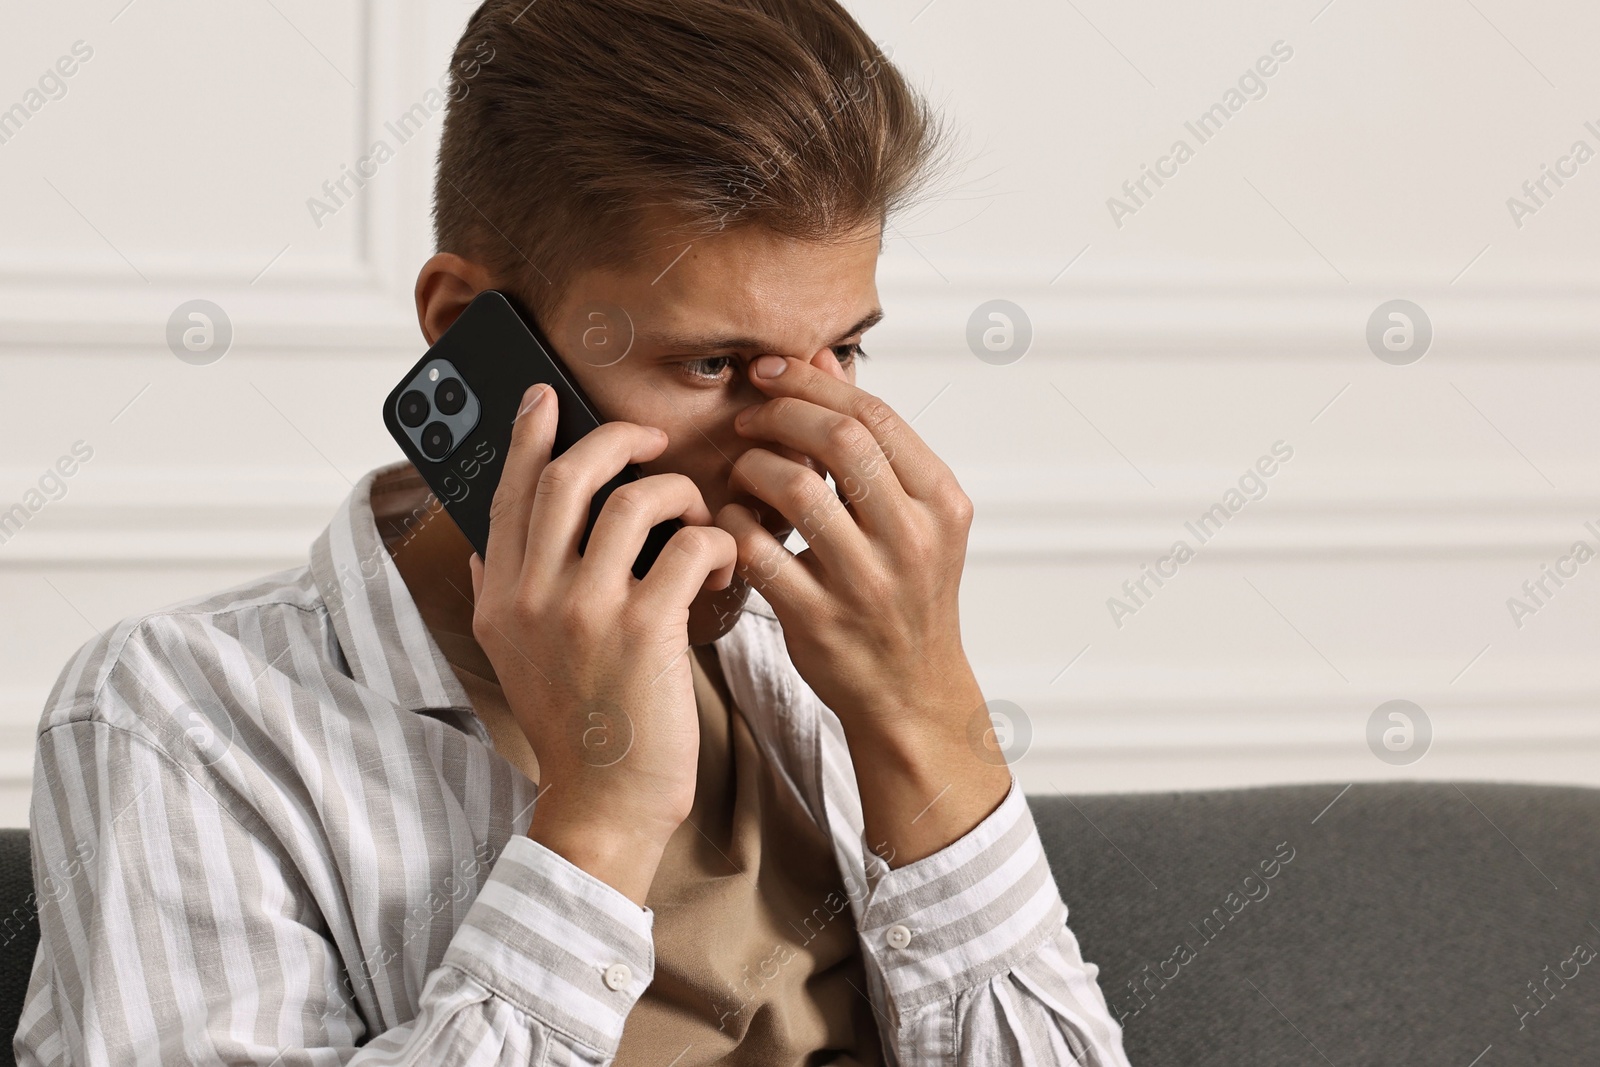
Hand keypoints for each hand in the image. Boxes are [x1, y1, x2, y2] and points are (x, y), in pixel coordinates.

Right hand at [469, 383, 737, 896]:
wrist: (603, 802)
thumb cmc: (575, 727)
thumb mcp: (510, 660)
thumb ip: (496, 597)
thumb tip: (484, 551)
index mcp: (501, 596)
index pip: (507, 492)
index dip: (526, 435)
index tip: (545, 397)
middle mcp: (534, 595)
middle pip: (567, 475)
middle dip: (616, 439)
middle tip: (651, 440)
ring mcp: (587, 610)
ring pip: (634, 499)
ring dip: (679, 493)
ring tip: (698, 518)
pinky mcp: (645, 629)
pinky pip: (687, 547)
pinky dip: (712, 543)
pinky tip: (717, 567)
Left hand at [714, 354, 983, 757]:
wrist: (911, 692)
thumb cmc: (905, 593)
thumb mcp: (913, 515)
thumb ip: (871, 440)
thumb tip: (825, 359)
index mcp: (940, 503)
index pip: (874, 415)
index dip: (811, 381)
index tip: (769, 372)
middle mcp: (912, 539)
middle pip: (838, 440)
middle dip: (779, 413)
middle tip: (749, 418)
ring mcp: (867, 583)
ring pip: (794, 489)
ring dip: (752, 467)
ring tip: (741, 471)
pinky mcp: (819, 621)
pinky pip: (758, 550)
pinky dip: (733, 524)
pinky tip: (731, 520)